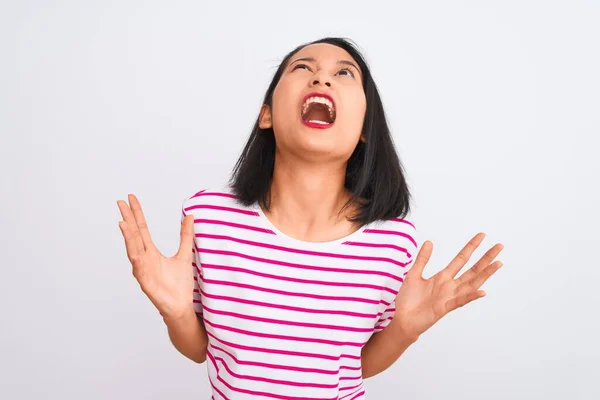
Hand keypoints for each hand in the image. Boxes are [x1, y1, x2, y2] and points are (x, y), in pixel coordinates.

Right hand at [117, 194, 195, 319]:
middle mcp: (144, 259)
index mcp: (151, 252)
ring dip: (128, 236)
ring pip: (133, 249)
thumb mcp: (184, 254)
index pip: (141, 229)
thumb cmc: (179, 284)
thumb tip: (190, 217)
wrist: (180, 306)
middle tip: (120, 202)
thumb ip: (185, 236)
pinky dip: (134, 256)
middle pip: (134, 235)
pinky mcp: (145, 281)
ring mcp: (142, 269)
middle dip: (127, 218)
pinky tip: (131, 248)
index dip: (136, 214)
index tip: (131, 199)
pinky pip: (139, 267)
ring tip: (123, 221)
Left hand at [392, 232, 503, 339]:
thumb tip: (430, 242)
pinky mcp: (444, 308)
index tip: (482, 235)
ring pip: (471, 284)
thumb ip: (423, 259)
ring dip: (485, 274)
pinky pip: (459, 301)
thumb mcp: (414, 274)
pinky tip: (482, 291)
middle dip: (486, 258)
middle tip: (499, 246)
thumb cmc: (408, 300)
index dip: (471, 247)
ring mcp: (449, 297)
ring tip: (498, 264)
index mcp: (443, 278)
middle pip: (472, 270)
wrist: (402, 319)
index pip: (461, 259)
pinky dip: (470, 297)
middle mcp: (450, 286)